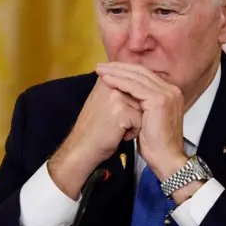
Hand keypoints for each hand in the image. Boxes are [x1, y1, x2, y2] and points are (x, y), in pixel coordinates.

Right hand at [48, 77, 141, 198]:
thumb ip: (119, 88)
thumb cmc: (95, 127)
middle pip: (141, 96)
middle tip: (114, 121)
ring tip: (116, 127)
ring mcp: (116, 96)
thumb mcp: (103, 100)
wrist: (82, 147)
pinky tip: (118, 134)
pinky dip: (133, 132)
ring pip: (143, 108)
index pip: (135, 83)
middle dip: (134, 112)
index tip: (117, 113)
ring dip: (135, 121)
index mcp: (106, 78)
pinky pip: (140, 121)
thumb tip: (142, 85)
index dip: (131, 103)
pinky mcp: (121, 111)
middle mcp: (110, 83)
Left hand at [96, 62, 187, 181]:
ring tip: (100, 70)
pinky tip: (107, 80)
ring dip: (116, 72)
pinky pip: (135, 86)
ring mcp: (167, 94)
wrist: (166, 160)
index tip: (108, 70)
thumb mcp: (148, 118)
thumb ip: (142, 104)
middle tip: (100, 66)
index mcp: (170, 93)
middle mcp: (172, 90)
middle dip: (119, 68)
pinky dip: (119, 81)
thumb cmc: (155, 144)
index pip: (145, 75)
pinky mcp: (159, 100)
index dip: (125, 71)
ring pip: (137, 77)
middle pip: (141, 72)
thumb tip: (126, 95)